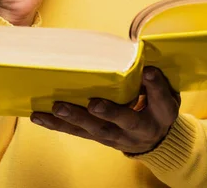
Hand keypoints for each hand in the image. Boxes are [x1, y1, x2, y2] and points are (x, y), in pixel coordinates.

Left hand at [30, 67, 180, 153]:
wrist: (154, 140)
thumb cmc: (158, 111)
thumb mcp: (166, 98)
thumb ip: (157, 85)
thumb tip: (147, 66)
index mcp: (153, 118)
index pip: (158, 102)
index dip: (154, 88)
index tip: (148, 72)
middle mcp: (130, 132)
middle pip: (116, 123)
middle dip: (103, 114)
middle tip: (92, 104)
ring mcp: (110, 136)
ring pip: (90, 130)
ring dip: (70, 120)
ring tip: (53, 110)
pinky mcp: (95, 135)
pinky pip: (75, 132)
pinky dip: (56, 125)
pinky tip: (39, 116)